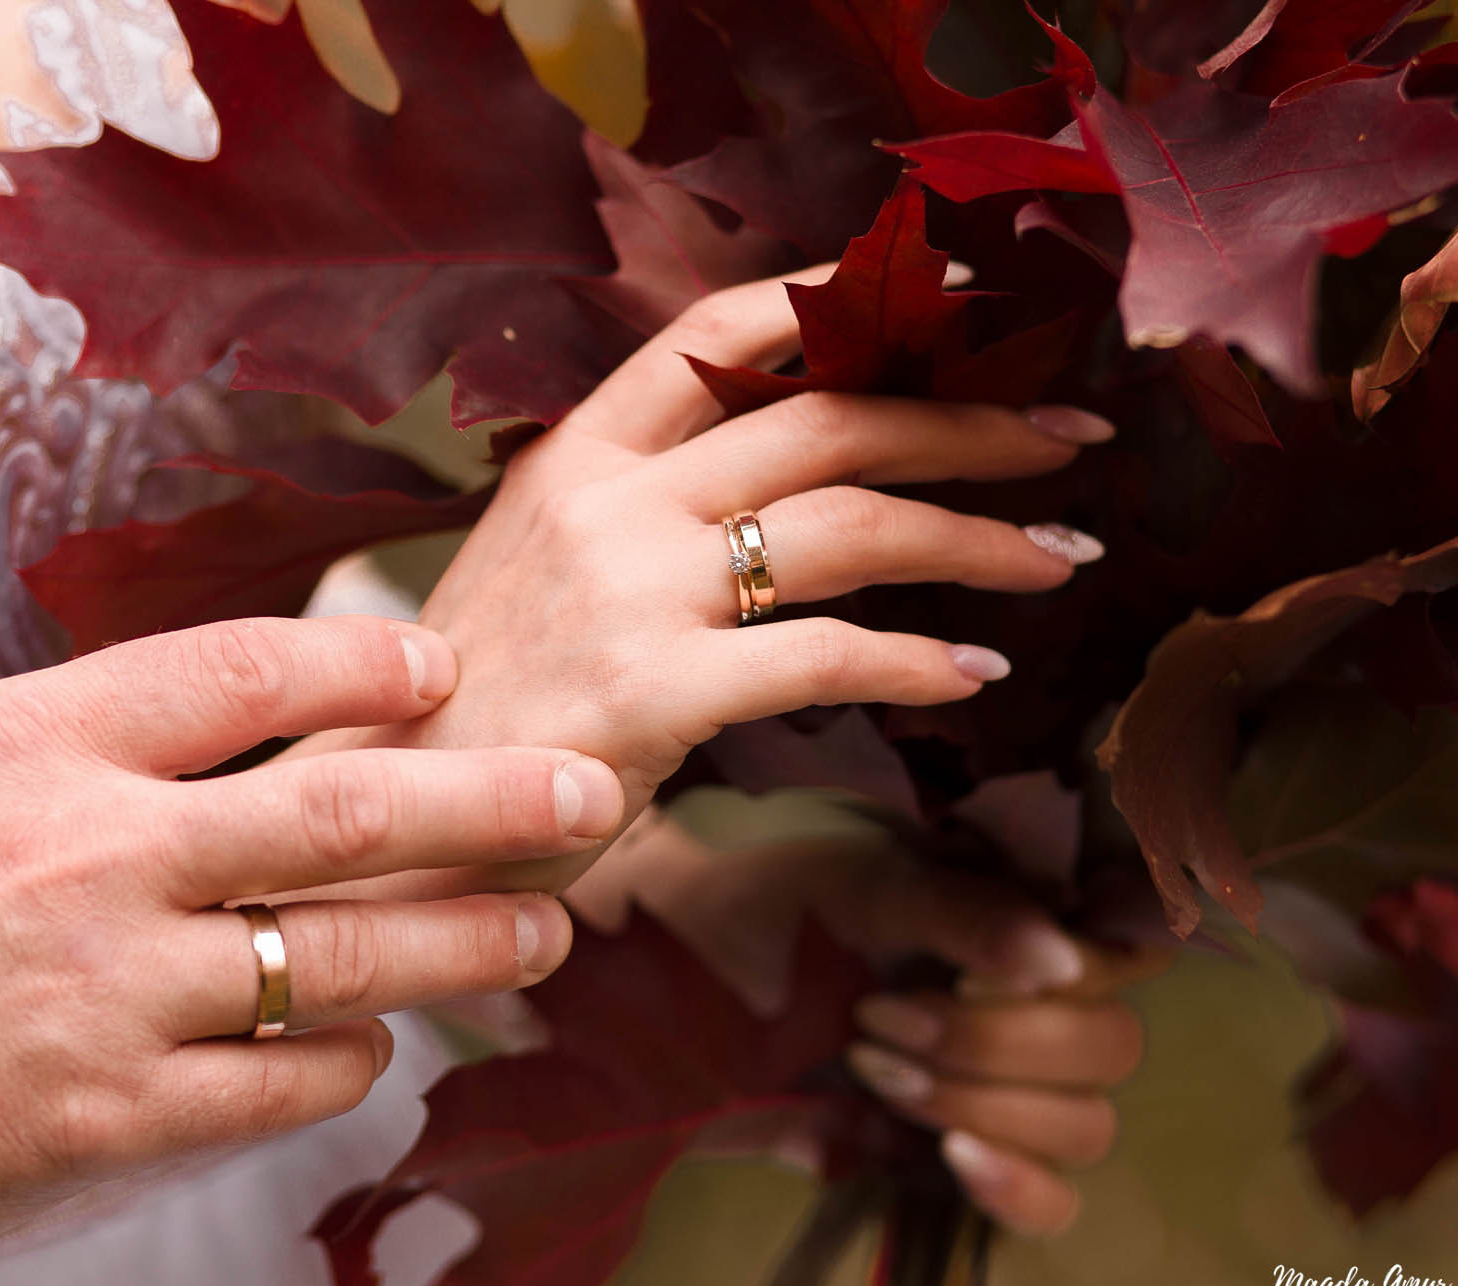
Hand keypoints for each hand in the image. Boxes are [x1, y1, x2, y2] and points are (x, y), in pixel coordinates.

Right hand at [0, 616, 624, 1285]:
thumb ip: (85, 745)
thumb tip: (247, 732)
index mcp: (33, 742)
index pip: (245, 668)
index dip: (366, 661)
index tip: (443, 667)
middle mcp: (90, 852)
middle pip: (348, 809)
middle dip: (497, 799)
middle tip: (593, 790)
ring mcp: (109, 991)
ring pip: (345, 952)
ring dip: (467, 939)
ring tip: (546, 929)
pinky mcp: (111, 1115)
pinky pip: (285, 1079)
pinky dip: (348, 1054)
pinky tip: (375, 1041)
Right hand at [308, 271, 1111, 888]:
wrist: (390, 813)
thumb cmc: (481, 701)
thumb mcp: (538, 565)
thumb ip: (640, 509)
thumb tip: (784, 484)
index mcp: (574, 458)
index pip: (716, 333)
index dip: (840, 302)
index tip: (948, 300)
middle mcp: (606, 505)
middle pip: (825, 421)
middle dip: (967, 423)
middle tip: (1067, 436)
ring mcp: (629, 595)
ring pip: (848, 528)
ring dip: (977, 539)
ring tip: (1058, 559)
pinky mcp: (654, 695)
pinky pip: (828, 657)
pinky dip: (921, 662)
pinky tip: (975, 674)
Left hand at [573, 812, 1166, 1235]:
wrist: (650, 991)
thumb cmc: (752, 908)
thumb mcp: (850, 885)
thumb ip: (960, 911)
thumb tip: (1061, 958)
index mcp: (1016, 916)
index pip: (1127, 949)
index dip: (1079, 963)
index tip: (976, 961)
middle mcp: (1026, 1001)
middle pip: (1110, 1048)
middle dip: (995, 1041)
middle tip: (877, 1014)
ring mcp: (999, 1087)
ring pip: (1082, 1126)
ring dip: (979, 1100)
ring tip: (869, 1062)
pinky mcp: (959, 1158)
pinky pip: (1049, 1202)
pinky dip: (1015, 1184)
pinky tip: (953, 1154)